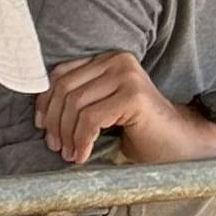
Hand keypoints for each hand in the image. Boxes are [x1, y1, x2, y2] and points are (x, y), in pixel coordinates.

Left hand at [38, 53, 215, 166]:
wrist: (176, 141)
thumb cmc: (135, 128)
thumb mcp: (99, 107)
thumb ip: (77, 98)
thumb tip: (39, 112)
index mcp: (105, 59)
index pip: (60, 74)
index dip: (44, 102)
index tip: (41, 127)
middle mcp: (116, 61)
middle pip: (65, 90)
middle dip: (54, 122)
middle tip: (56, 147)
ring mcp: (127, 76)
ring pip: (76, 106)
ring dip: (67, 135)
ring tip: (70, 154)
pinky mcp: (133, 95)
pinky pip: (91, 119)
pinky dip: (82, 140)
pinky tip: (83, 156)